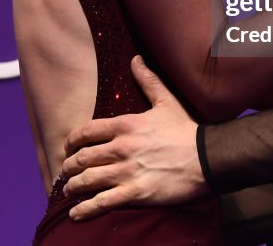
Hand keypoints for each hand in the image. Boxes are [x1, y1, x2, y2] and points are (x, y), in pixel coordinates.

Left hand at [61, 56, 206, 219]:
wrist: (208, 157)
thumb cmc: (187, 130)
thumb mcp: (166, 101)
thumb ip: (147, 80)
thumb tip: (136, 59)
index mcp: (125, 125)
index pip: (86, 132)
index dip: (71, 142)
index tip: (67, 148)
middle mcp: (121, 148)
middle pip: (82, 158)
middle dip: (68, 167)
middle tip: (65, 172)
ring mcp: (127, 171)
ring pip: (87, 180)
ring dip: (73, 187)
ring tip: (68, 191)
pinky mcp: (135, 193)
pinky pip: (102, 202)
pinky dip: (85, 208)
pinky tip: (76, 213)